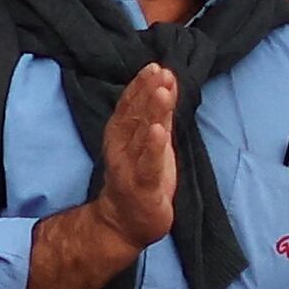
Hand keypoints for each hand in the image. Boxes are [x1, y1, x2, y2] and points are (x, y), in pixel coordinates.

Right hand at [94, 64, 181, 248]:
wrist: (125, 222)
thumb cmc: (140, 178)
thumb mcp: (152, 141)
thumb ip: (160, 112)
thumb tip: (167, 78)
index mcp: (121, 135)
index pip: (129, 105)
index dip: (140, 85)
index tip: (155, 66)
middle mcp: (121, 148)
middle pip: (133, 115)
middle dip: (146, 92)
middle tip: (159, 70)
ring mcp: (130, 168)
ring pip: (140, 136)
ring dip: (150, 112)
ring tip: (162, 91)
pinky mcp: (142, 187)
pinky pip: (147, 165)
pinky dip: (151, 147)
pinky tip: (157, 130)